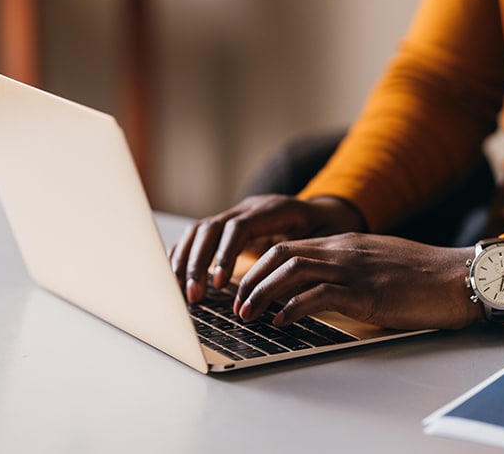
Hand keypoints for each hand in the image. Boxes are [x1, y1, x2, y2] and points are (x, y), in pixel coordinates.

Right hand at [169, 194, 364, 302]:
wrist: (325, 212)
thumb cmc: (326, 230)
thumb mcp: (324, 240)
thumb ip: (304, 258)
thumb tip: (286, 287)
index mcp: (273, 209)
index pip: (238, 228)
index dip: (224, 255)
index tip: (218, 284)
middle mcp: (248, 208)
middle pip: (210, 228)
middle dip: (198, 263)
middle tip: (194, 296)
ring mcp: (235, 214)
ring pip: (199, 231)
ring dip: (186, 262)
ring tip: (183, 293)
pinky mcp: (226, 226)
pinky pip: (197, 237)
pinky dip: (184, 256)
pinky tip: (177, 279)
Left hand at [233, 233, 483, 329]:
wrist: (457, 277)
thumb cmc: (422, 276)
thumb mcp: (377, 262)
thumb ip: (349, 267)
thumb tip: (321, 285)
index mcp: (344, 243)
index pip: (288, 247)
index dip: (259, 267)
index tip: (243, 287)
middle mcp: (343, 251)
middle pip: (281, 254)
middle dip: (251, 279)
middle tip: (236, 303)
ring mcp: (354, 269)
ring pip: (292, 271)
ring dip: (263, 293)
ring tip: (249, 314)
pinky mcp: (366, 292)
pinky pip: (319, 295)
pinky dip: (293, 308)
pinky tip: (282, 322)